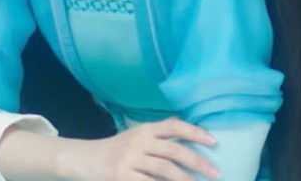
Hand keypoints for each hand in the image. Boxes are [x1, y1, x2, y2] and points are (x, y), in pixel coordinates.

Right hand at [64, 118, 219, 180]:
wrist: (84, 158)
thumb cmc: (115, 150)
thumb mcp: (135, 137)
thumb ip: (158, 136)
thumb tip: (190, 135)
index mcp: (144, 130)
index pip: (173, 126)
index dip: (195, 132)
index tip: (214, 142)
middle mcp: (138, 142)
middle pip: (173, 149)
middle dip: (198, 161)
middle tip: (215, 172)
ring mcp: (130, 159)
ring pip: (165, 168)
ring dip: (185, 179)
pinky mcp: (122, 175)